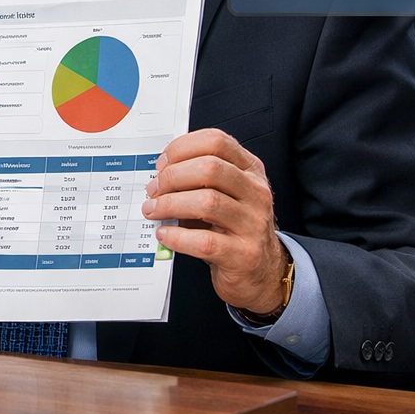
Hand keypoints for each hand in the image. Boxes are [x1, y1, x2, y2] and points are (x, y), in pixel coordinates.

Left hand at [144, 128, 289, 316]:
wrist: (261, 271)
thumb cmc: (233, 229)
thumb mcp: (224, 196)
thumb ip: (198, 179)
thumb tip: (158, 174)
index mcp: (250, 171)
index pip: (217, 142)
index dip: (182, 148)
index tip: (162, 163)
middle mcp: (256, 193)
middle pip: (210, 168)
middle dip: (172, 177)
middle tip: (153, 190)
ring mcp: (253, 224)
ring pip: (207, 202)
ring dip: (170, 205)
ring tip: (153, 211)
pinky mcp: (244, 255)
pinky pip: (205, 241)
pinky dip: (177, 237)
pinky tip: (165, 235)